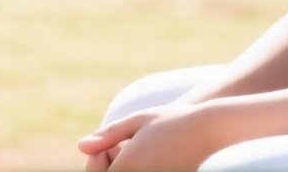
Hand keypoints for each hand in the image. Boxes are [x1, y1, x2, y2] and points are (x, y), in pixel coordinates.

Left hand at [79, 104, 227, 171]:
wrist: (206, 129)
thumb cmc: (170, 120)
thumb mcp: (136, 121)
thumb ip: (107, 136)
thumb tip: (81, 147)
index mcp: (128, 166)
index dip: (97, 158)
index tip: (110, 142)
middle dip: (108, 163)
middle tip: (120, 145)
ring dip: (123, 167)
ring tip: (135, 147)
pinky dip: (139, 168)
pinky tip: (149, 155)